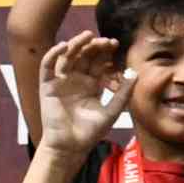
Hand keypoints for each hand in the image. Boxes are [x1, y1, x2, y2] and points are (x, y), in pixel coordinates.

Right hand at [36, 32, 131, 154]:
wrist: (71, 146)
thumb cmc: (90, 132)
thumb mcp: (111, 111)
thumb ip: (123, 93)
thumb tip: (135, 73)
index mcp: (91, 84)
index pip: (98, 63)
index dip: (105, 52)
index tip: (115, 44)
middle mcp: (76, 80)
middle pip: (84, 56)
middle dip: (94, 46)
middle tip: (105, 40)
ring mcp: (61, 81)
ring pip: (67, 57)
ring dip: (76, 45)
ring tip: (87, 36)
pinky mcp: (47, 86)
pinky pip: (48, 66)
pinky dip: (54, 54)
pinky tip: (64, 46)